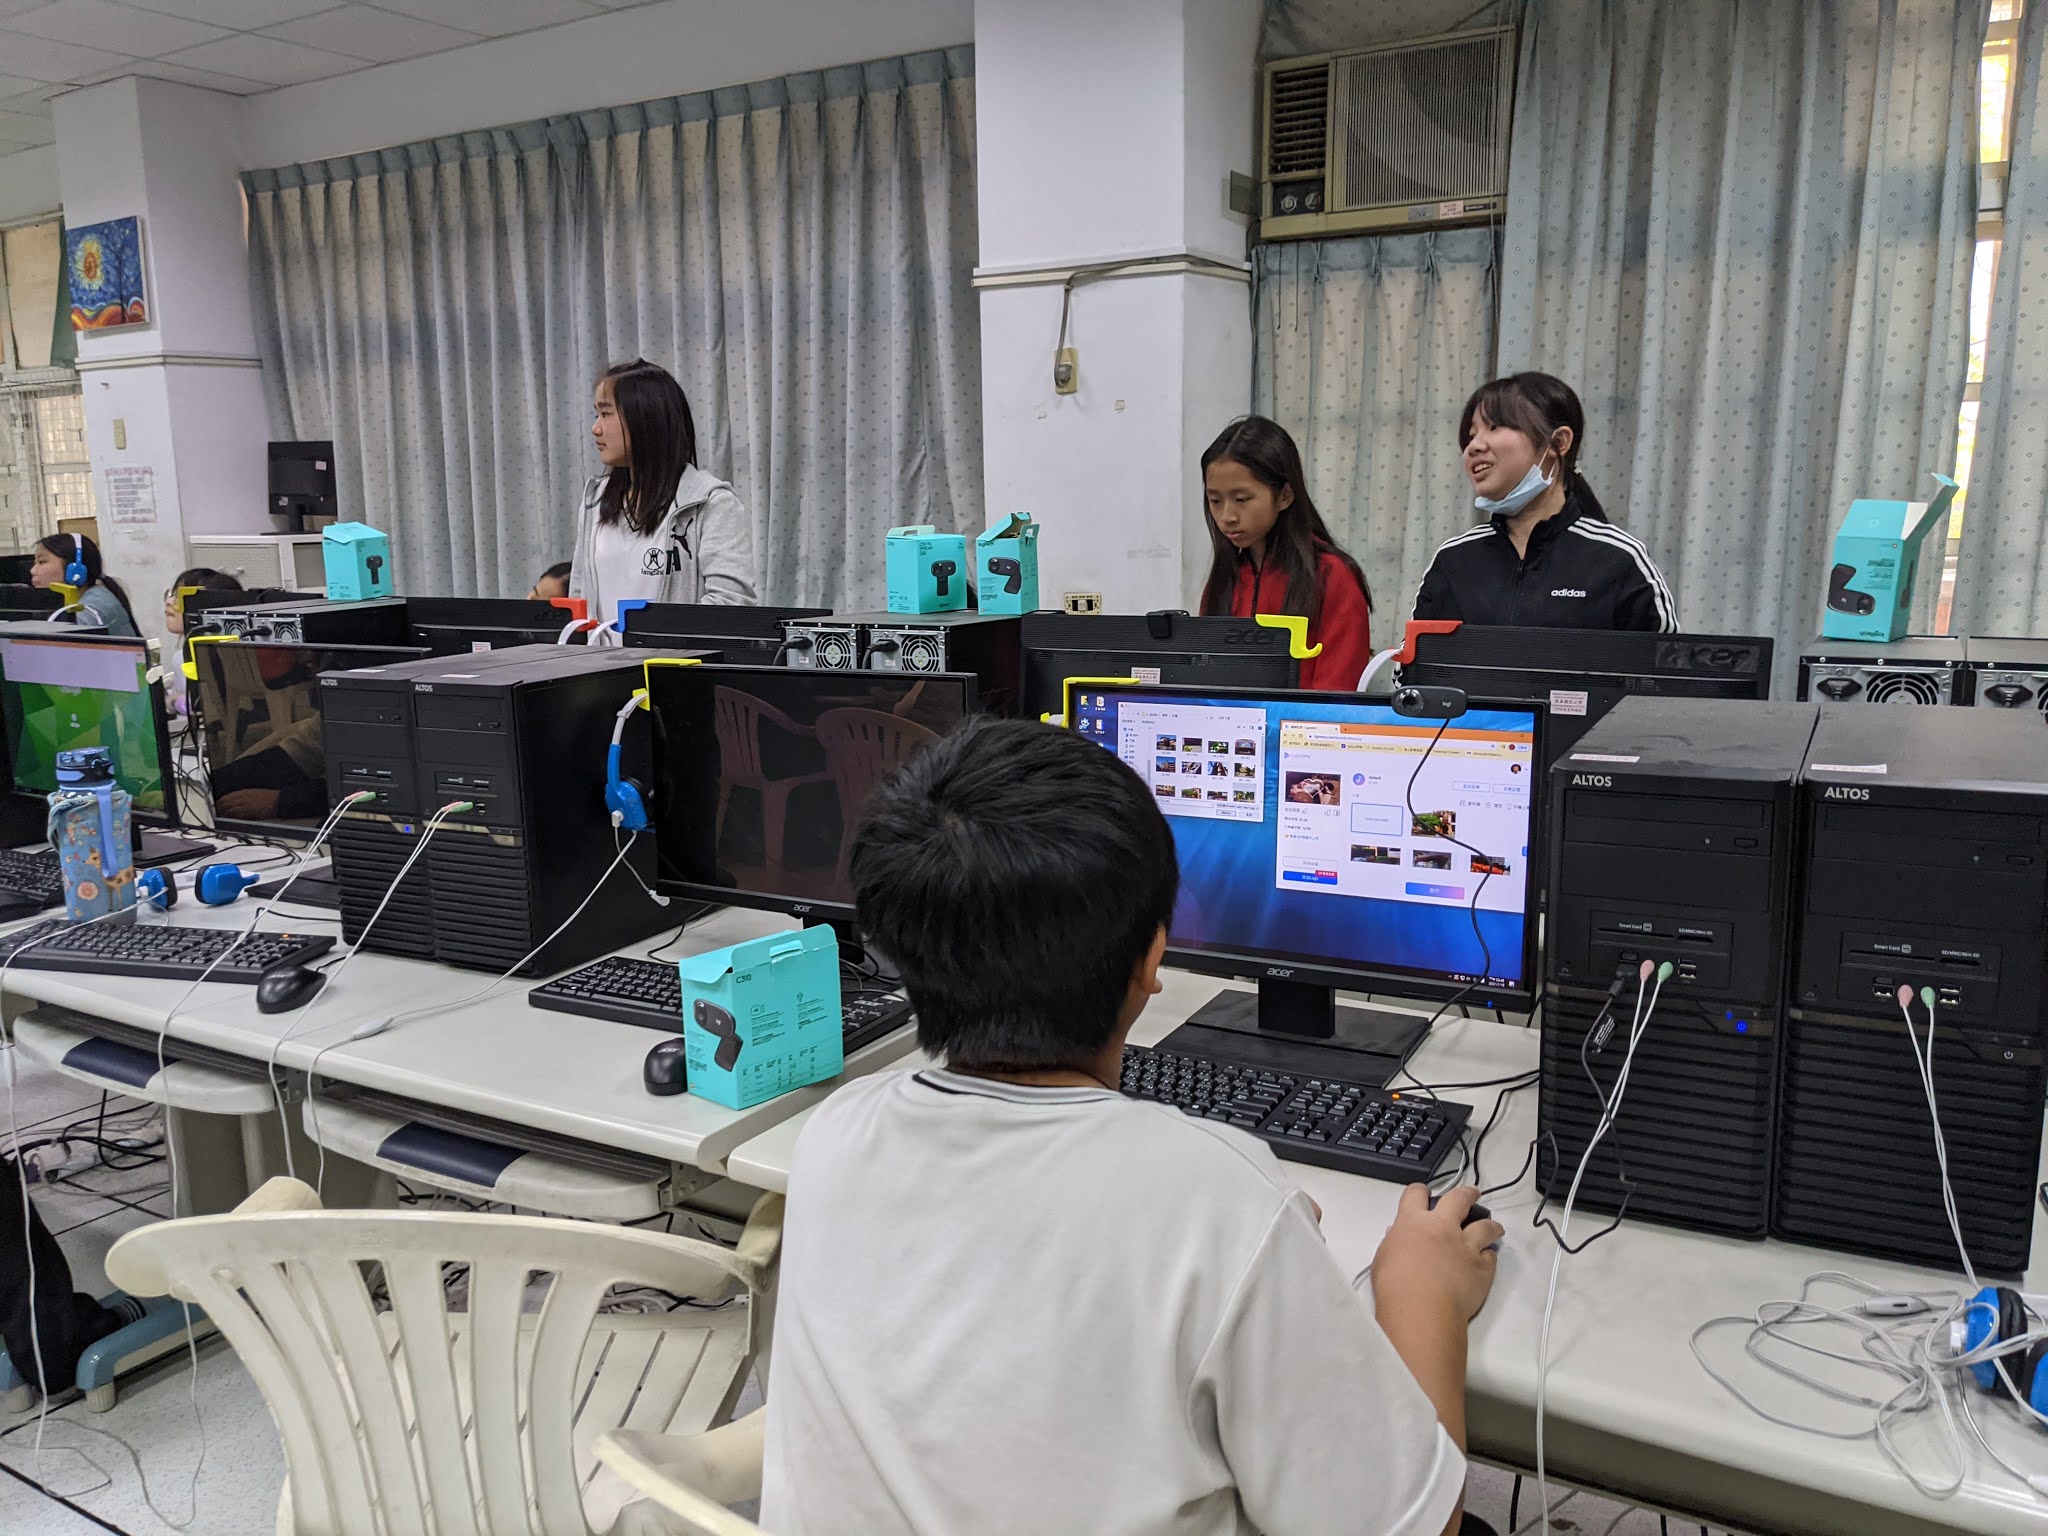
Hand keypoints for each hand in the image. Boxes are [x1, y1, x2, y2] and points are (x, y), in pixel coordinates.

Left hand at [215, 788, 281, 819]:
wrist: (280, 800)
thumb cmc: (271, 798)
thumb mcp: (257, 794)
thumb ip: (247, 797)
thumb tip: (240, 802)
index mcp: (245, 792)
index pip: (228, 796)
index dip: (221, 802)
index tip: (218, 806)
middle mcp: (243, 796)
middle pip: (226, 802)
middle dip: (219, 808)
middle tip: (216, 813)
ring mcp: (246, 803)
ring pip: (229, 808)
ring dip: (223, 813)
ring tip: (219, 818)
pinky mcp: (249, 810)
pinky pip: (236, 814)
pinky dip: (231, 817)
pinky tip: (228, 820)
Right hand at [1371, 1183, 1502, 1323]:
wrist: (1421, 1309)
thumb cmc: (1394, 1285)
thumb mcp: (1383, 1258)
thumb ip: (1394, 1242)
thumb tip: (1397, 1236)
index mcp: (1414, 1221)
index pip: (1416, 1194)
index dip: (1420, 1191)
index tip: (1424, 1193)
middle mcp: (1443, 1227)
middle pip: (1459, 1199)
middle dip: (1467, 1194)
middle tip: (1472, 1194)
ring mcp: (1466, 1246)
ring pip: (1485, 1226)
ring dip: (1491, 1225)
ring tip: (1494, 1227)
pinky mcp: (1482, 1268)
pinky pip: (1491, 1257)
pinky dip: (1489, 1256)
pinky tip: (1487, 1260)